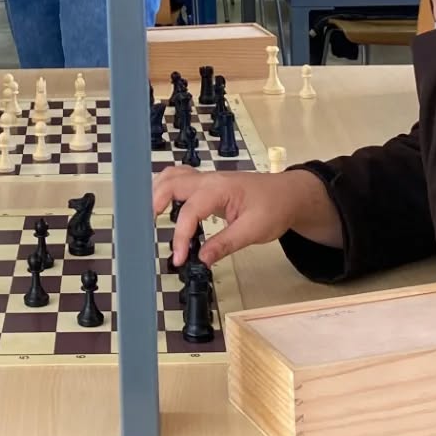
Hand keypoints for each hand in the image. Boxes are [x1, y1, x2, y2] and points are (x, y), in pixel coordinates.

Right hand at [152, 166, 341, 270]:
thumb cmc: (274, 208)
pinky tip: (162, 204)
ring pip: (173, 176)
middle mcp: (208, 180)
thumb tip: (202, 259)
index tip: (179, 259)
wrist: (288, 194)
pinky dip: (166, 188)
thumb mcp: (253, 230)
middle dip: (155, 202)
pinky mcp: (207, 185)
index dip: (181, 236)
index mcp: (219, 189)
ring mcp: (207, 180)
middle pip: (172, 183)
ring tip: (149, 216)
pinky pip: (180, 180)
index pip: (190, 210)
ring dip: (158, 191)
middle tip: (147, 228)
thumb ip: (225, 244)